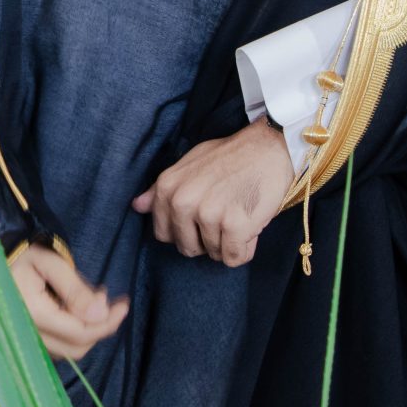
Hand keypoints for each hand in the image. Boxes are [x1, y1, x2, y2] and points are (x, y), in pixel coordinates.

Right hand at [10, 242, 128, 361]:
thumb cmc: (19, 256)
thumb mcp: (49, 262)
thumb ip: (76, 289)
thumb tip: (101, 314)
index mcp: (34, 315)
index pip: (81, 333)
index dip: (108, 322)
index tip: (123, 303)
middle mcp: (29, 334)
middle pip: (78, 346)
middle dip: (101, 326)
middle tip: (109, 299)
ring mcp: (28, 340)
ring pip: (71, 350)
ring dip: (90, 329)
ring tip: (95, 301)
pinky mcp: (29, 339)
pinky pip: (60, 346)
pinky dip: (76, 332)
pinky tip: (78, 311)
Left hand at [131, 121, 292, 266]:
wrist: (269, 148)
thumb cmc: (231, 157)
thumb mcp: (189, 164)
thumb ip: (161, 189)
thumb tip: (137, 207)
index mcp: (167, 188)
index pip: (163, 234)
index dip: (185, 232)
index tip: (201, 219)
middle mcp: (183, 202)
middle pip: (187, 248)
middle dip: (206, 240)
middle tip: (224, 217)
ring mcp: (208, 215)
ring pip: (214, 254)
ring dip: (229, 242)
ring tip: (240, 214)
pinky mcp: (234, 226)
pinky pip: (234, 258)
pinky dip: (245, 249)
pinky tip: (250, 226)